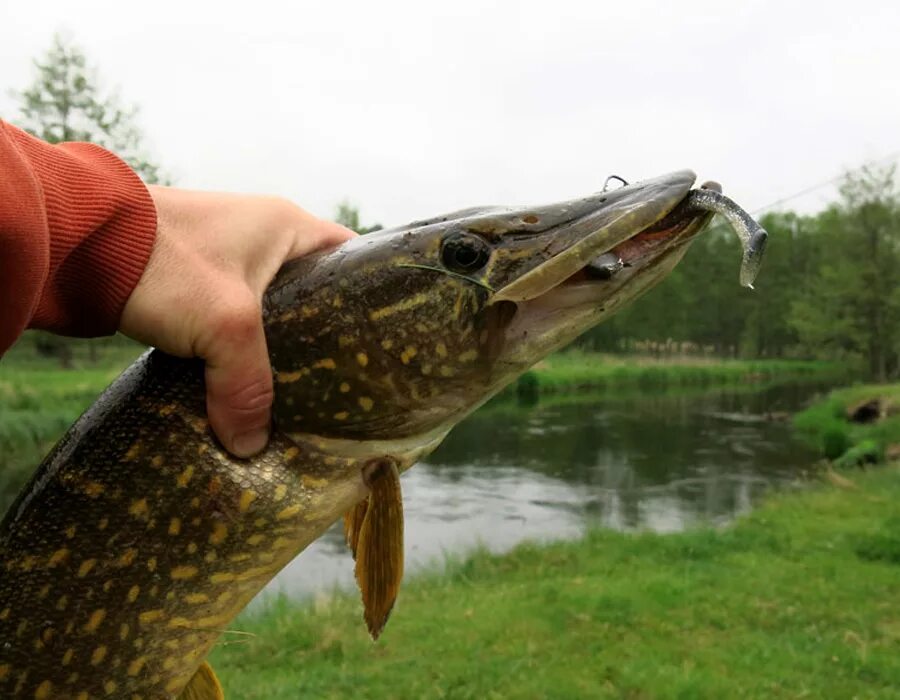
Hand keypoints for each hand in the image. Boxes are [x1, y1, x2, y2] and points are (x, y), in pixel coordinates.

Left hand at [120, 186, 355, 456]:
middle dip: (322, 339)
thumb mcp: (224, 324)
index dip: (370, 299)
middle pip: (313, 294)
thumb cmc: (164, 260)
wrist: (79, 242)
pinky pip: (232, 323)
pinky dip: (238, 352)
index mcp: (289, 227)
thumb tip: (251, 446)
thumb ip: (247, 386)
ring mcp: (227, 260)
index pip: (352, 259)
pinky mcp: (194, 285)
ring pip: (270, 313)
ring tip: (295, 395)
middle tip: (339, 384)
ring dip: (275, 350)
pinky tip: (242, 387)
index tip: (381, 344)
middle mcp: (263, 238)